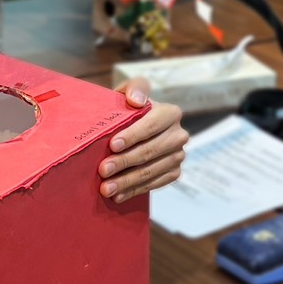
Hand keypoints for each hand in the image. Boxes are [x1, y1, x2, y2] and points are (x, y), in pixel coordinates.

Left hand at [100, 80, 186, 202]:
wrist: (133, 129)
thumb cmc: (128, 109)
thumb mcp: (129, 92)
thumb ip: (135, 88)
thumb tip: (137, 101)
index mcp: (170, 113)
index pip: (151, 125)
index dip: (132, 136)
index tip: (113, 145)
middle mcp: (179, 134)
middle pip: (150, 151)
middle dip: (125, 162)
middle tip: (103, 170)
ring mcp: (178, 155)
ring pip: (151, 171)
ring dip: (127, 181)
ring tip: (106, 188)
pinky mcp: (175, 172)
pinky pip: (155, 184)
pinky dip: (135, 191)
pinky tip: (118, 195)